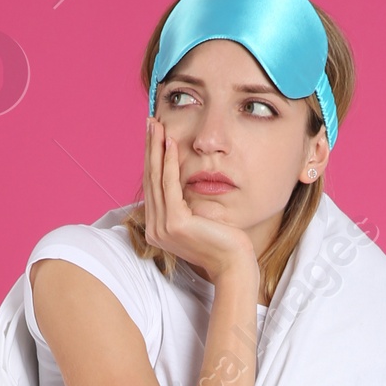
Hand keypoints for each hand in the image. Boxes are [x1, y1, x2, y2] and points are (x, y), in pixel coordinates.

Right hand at [142, 114, 259, 290]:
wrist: (235, 264)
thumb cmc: (224, 242)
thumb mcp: (199, 218)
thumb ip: (185, 204)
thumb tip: (181, 181)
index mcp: (158, 229)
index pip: (153, 186)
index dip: (152, 158)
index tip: (153, 134)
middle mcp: (155, 230)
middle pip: (151, 179)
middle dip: (150, 148)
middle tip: (150, 122)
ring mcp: (162, 228)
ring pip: (157, 179)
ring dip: (156, 148)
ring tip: (156, 125)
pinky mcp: (175, 224)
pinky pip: (170, 185)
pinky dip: (169, 162)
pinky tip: (170, 143)